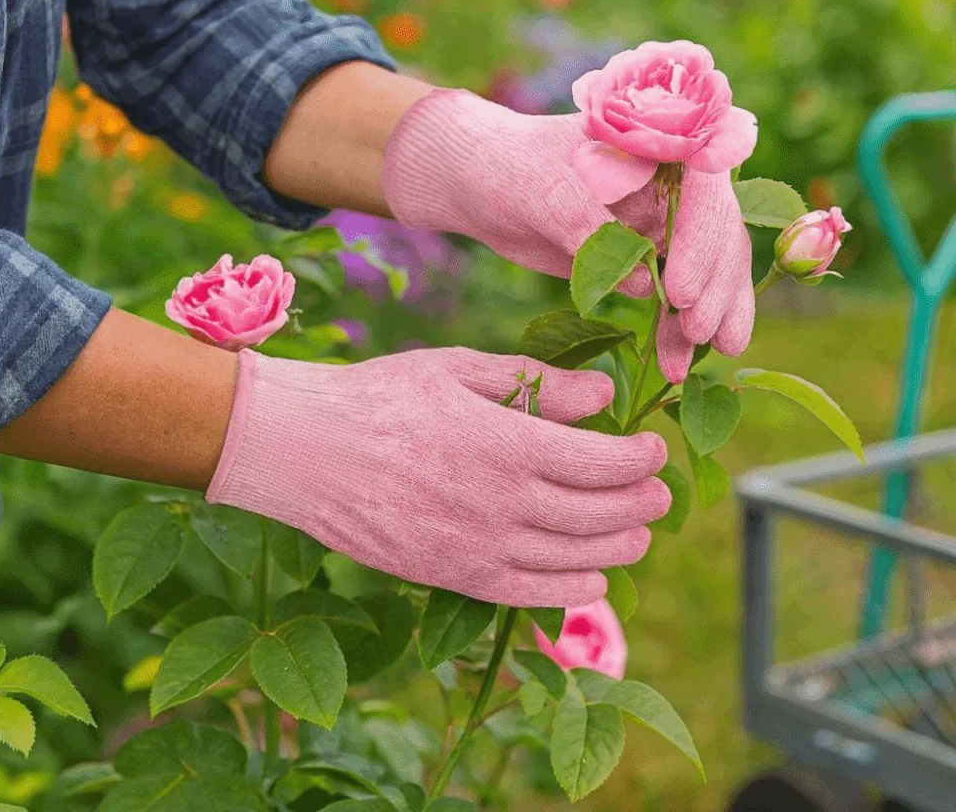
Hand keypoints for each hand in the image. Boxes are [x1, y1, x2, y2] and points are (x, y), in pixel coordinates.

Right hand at [207, 346, 669, 606]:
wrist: (306, 450)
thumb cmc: (381, 396)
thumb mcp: (459, 370)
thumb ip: (535, 384)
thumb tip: (601, 396)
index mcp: (508, 442)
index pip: (603, 462)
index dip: (641, 458)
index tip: (654, 448)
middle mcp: (503, 502)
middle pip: (601, 514)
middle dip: (642, 504)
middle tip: (659, 493)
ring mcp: (479, 547)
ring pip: (576, 559)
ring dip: (620, 548)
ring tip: (638, 534)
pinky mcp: (454, 577)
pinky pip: (531, 595)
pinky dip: (573, 590)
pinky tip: (593, 579)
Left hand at [383, 90, 753, 376]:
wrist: (484, 183)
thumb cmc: (513, 167)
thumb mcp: (546, 190)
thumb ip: (590, 228)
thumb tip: (640, 285)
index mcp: (662, 141)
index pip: (705, 189)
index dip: (702, 239)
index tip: (680, 291)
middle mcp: (675, 182)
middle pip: (718, 234)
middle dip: (714, 286)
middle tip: (696, 333)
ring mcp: (664, 222)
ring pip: (707, 271)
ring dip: (708, 316)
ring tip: (704, 359)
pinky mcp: (646, 260)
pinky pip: (676, 298)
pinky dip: (677, 331)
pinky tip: (677, 365)